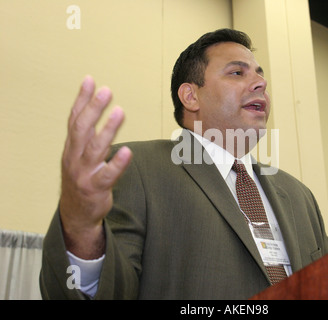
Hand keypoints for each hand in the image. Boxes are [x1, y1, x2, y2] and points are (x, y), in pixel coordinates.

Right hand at [59, 76, 131, 258]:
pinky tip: (127, 151)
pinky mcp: (96, 188)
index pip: (74, 119)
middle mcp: (74, 158)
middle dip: (93, 109)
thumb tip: (93, 108)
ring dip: (107, 130)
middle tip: (106, 91)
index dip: (82, 100)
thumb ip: (86, 135)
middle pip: (82, 129)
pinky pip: (108, 175)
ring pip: (95, 149)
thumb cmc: (82, 178)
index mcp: (71, 148)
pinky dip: (117, 163)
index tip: (90, 80)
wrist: (76, 213)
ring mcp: (84, 173)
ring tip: (120, 112)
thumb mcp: (78, 155)